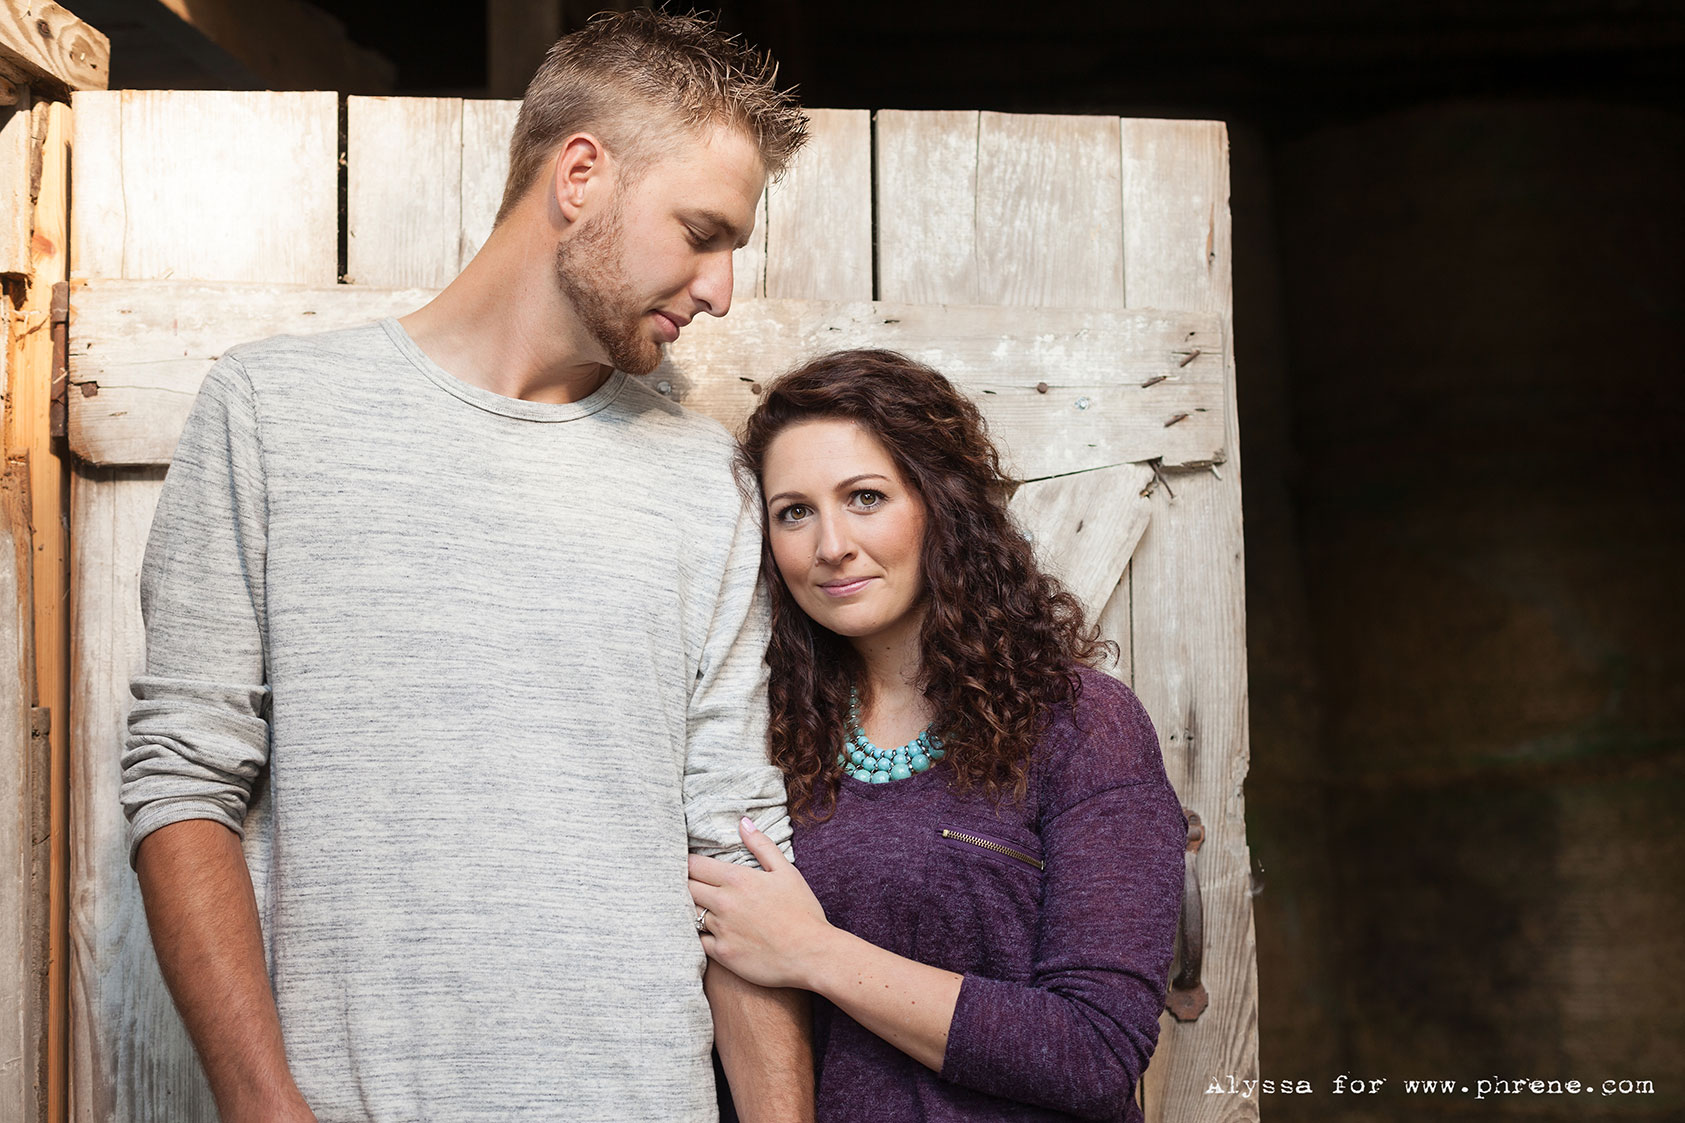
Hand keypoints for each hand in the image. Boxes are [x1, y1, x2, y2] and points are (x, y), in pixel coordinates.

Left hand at [688, 817, 834, 989]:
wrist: (811, 954)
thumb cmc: (802, 911)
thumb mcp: (786, 871)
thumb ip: (762, 845)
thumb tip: (743, 822)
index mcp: (737, 879)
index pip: (694, 865)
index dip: (686, 863)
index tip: (686, 864)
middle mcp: (723, 902)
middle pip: (685, 887)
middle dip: (682, 883)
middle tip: (683, 883)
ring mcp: (721, 929)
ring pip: (688, 914)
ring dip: (689, 908)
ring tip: (691, 906)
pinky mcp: (722, 953)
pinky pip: (697, 941)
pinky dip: (697, 935)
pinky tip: (703, 932)